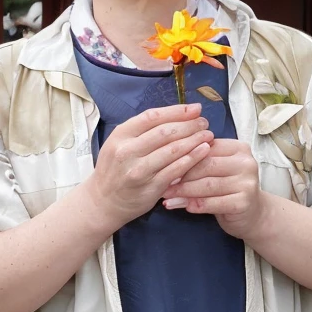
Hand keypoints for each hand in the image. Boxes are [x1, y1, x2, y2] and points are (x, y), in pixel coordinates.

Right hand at [84, 103, 213, 229]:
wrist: (103, 202)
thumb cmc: (115, 169)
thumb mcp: (119, 143)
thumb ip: (142, 131)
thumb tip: (176, 116)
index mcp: (120, 135)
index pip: (152, 117)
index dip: (176, 111)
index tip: (194, 108)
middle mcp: (127, 151)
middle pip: (164, 132)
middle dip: (189, 125)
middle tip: (204, 122)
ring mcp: (138, 171)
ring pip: (172, 150)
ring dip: (194, 140)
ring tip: (208, 135)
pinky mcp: (149, 188)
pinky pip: (175, 170)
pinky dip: (192, 159)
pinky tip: (203, 152)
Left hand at [162, 138, 262, 239]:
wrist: (253, 214)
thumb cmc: (229, 188)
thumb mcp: (217, 169)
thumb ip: (200, 162)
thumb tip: (168, 163)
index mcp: (238, 148)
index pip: (206, 148)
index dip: (183, 157)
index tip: (163, 166)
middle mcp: (246, 162)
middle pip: (206, 165)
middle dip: (181, 175)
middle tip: (163, 183)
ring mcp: (247, 182)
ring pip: (208, 185)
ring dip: (184, 192)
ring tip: (167, 197)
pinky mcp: (244, 202)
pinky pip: (214, 203)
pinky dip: (197, 205)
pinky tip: (185, 207)